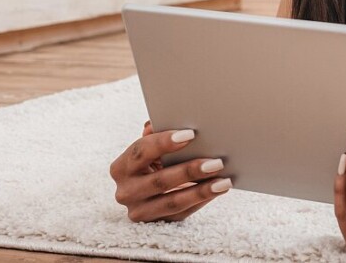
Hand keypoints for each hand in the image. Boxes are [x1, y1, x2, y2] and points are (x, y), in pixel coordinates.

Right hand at [108, 121, 230, 221]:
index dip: (164, 142)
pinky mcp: (155, 224)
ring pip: (172, 202)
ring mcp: (139, 211)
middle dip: (189, 171)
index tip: (191, 135)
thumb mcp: (150, 149)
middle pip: (159, 180)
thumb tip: (156, 122)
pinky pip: (181, 213)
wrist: (147, 193)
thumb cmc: (152, 163)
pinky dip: (201, 201)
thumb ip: (155, 135)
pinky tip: (218, 191)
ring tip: (224, 181)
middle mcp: (125, 192)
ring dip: (201, 191)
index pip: (141, 152)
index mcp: (121, 167)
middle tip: (217, 162)